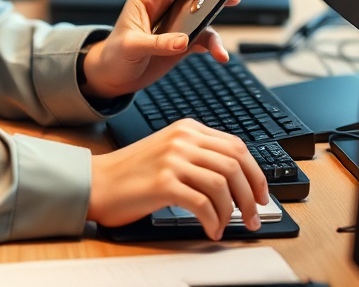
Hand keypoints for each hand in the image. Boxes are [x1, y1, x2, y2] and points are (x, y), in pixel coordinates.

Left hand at [79, 0, 240, 98]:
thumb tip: (184, 41)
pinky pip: (203, 39)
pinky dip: (213, 47)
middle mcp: (165, 6)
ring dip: (216, 29)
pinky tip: (218, 55)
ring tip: (220, 47)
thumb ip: (158, 42)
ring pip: (203, 19)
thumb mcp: (131, 46)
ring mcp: (176, 24)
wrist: (114, 77)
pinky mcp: (183, 41)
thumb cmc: (114, 54)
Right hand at [87, 118, 269, 239]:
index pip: (237, 146)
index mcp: (188, 128)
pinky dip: (213, 220)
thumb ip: (199, 156)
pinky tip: (211, 229)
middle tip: (253, 215)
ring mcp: (173, 159)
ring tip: (230, 225)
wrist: (97, 181)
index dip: (256, 173)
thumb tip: (237, 181)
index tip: (261, 194)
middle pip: (235, 164)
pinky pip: (202, 204)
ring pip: (223, 184)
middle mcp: (183, 139)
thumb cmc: (132, 173)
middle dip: (251, 195)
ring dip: (234, 211)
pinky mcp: (163, 182)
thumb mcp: (169, 152)